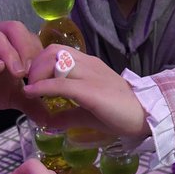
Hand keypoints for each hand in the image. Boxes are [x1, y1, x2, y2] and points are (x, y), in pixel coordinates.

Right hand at [0, 21, 45, 117]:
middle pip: (13, 29)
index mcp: (10, 44)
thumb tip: (49, 120)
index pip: (29, 38)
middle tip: (31, 72)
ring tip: (18, 73)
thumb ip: (31, 104)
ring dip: (9, 53)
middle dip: (26, 48)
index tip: (46, 74)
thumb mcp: (12, 97)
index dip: (39, 54)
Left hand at [24, 45, 149, 137]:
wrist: (145, 117)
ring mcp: (90, 75)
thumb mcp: (88, 114)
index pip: (58, 52)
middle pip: (52, 51)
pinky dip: (42, 87)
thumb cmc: (120, 115)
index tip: (31, 80)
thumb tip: (47, 122)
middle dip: (35, 65)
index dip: (40, 63)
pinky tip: (31, 94)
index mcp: (89, 66)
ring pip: (54, 61)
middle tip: (29, 84)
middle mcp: (88, 64)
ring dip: (36, 74)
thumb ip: (67, 116)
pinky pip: (60, 83)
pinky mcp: (90, 90)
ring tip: (30, 89)